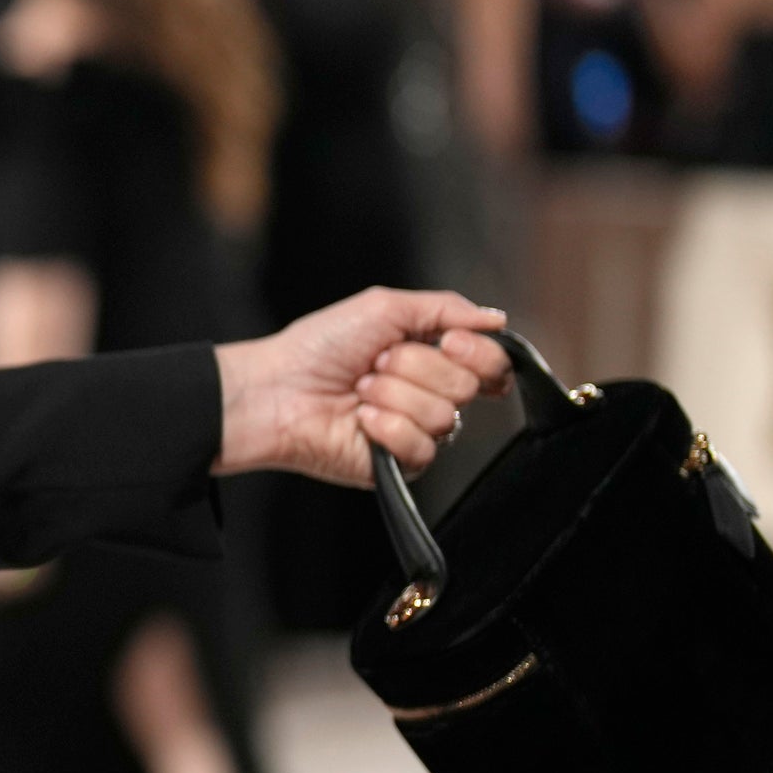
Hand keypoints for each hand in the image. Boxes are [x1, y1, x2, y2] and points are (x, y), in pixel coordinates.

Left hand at [212, 289, 512, 486]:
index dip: (478, 352)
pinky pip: (421, 448)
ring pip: (444, 416)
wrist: (275, 389)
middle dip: (416, 366)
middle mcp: (430, 396)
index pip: (491, 363)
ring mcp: (415, 432)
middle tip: (376, 364)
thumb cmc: (318, 348)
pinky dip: (387, 427)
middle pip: (467, 385)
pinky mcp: (397, 465)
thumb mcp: (384, 308)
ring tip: (360, 390)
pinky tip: (360, 419)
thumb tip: (497, 319)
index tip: (449, 341)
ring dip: (393, 394)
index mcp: (433, 359)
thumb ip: (446, 308)